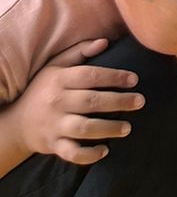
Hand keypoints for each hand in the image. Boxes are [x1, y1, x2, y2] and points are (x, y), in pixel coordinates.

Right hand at [12, 39, 143, 165]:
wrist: (17, 123)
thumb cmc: (43, 90)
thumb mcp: (55, 66)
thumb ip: (79, 51)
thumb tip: (104, 41)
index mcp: (59, 80)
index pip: (90, 76)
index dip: (114, 77)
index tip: (134, 80)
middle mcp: (57, 102)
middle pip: (91, 101)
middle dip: (118, 101)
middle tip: (140, 101)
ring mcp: (55, 125)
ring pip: (84, 128)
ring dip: (108, 128)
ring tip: (128, 127)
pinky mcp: (54, 145)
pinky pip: (72, 153)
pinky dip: (88, 155)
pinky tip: (105, 151)